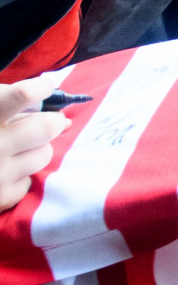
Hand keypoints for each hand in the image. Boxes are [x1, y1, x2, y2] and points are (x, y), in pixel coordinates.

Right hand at [0, 76, 69, 214]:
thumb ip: (15, 105)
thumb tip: (65, 121)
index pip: (24, 94)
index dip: (40, 88)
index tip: (43, 88)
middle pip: (47, 126)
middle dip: (53, 121)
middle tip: (47, 121)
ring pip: (44, 153)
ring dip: (37, 148)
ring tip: (16, 148)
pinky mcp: (2, 196)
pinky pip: (30, 179)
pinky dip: (20, 174)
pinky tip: (1, 171)